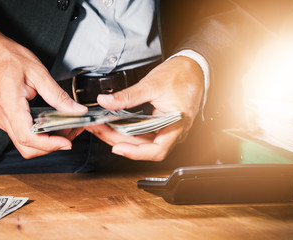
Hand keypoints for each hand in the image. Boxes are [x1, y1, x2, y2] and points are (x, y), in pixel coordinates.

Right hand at [0, 23, 86, 157]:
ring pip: (25, 144)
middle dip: (51, 147)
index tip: (66, 142)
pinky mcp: (5, 117)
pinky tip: (52, 124)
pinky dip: (39, 135)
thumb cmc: (5, 57)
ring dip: (46, 142)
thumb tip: (76, 110)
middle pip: (27, 148)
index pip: (29, 138)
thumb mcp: (37, 72)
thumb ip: (58, 95)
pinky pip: (22, 134)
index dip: (50, 144)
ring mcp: (3, 119)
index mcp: (10, 106)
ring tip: (64, 129)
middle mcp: (4, 118)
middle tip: (70, 135)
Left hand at [85, 57, 203, 160]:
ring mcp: (167, 129)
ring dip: (121, 136)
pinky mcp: (161, 125)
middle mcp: (173, 132)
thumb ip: (127, 96)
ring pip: (142, 141)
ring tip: (101, 127)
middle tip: (99, 130)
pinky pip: (144, 133)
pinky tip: (114, 125)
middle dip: (118, 140)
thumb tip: (105, 102)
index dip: (136, 153)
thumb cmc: (182, 75)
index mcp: (176, 125)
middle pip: (144, 147)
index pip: (157, 150)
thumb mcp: (151, 84)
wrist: (194, 67)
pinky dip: (128, 130)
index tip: (118, 147)